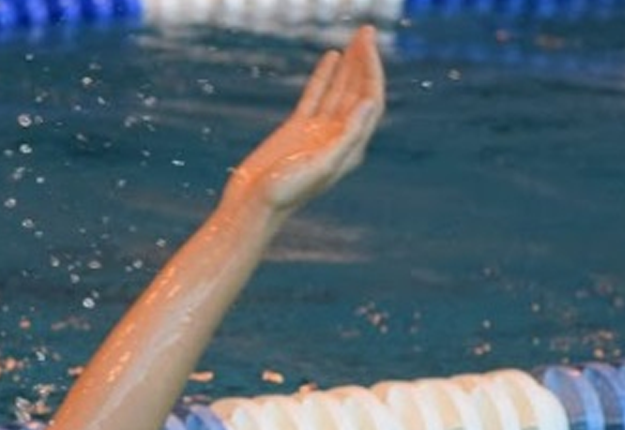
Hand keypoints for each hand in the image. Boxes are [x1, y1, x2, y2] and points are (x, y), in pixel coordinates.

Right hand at [224, 26, 384, 216]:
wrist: (253, 204)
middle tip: (366, 30)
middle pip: (358, 91)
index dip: (371, 71)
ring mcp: (319, 132)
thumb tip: (367, 104)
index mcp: (351, 148)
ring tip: (356, 37)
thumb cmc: (287, 192)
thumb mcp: (321, 165)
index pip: (369, 101)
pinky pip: (317, 95)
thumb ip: (347, 136)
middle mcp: (339, 138)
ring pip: (340, 90)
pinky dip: (325, 76)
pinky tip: (332, 56)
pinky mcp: (298, 129)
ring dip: (350, 64)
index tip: (367, 45)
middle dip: (365, 61)